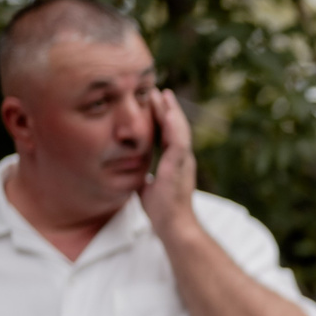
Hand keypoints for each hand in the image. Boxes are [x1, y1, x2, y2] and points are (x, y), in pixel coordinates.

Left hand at [140, 89, 198, 241]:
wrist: (174, 225)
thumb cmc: (162, 212)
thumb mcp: (148, 187)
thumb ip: (144, 176)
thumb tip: (131, 171)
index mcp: (175, 163)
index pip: (168, 135)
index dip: (162, 120)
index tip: (154, 105)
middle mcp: (182, 159)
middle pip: (175, 127)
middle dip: (166, 109)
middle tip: (158, 91)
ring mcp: (183, 161)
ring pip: (179, 129)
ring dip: (170, 110)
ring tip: (163, 94)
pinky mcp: (180, 164)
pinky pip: (178, 139)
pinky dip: (173, 124)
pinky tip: (167, 111)